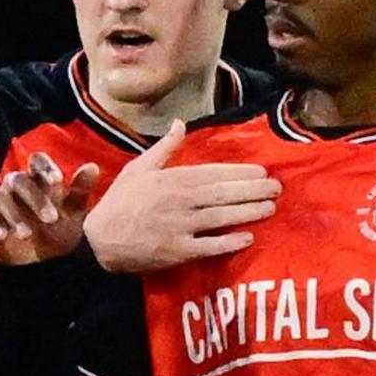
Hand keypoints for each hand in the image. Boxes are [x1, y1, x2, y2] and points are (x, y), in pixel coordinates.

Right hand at [0, 152, 105, 266]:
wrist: (44, 261)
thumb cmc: (59, 230)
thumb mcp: (74, 213)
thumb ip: (80, 190)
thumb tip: (92, 167)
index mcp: (38, 178)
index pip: (37, 161)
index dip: (45, 167)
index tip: (58, 181)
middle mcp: (15, 185)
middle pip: (19, 180)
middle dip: (34, 199)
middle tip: (51, 219)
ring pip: (0, 198)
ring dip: (14, 216)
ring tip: (27, 234)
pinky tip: (3, 235)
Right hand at [79, 121, 279, 271]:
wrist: (98, 241)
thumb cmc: (119, 203)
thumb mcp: (137, 169)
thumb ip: (163, 148)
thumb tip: (179, 124)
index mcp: (172, 179)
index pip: (214, 172)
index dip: (241, 172)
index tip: (261, 171)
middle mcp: (180, 201)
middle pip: (225, 193)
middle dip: (254, 190)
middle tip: (277, 188)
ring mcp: (180, 227)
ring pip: (223, 217)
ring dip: (250, 212)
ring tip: (270, 208)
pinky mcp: (178, 251)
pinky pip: (210, 246)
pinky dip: (230, 242)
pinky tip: (248, 237)